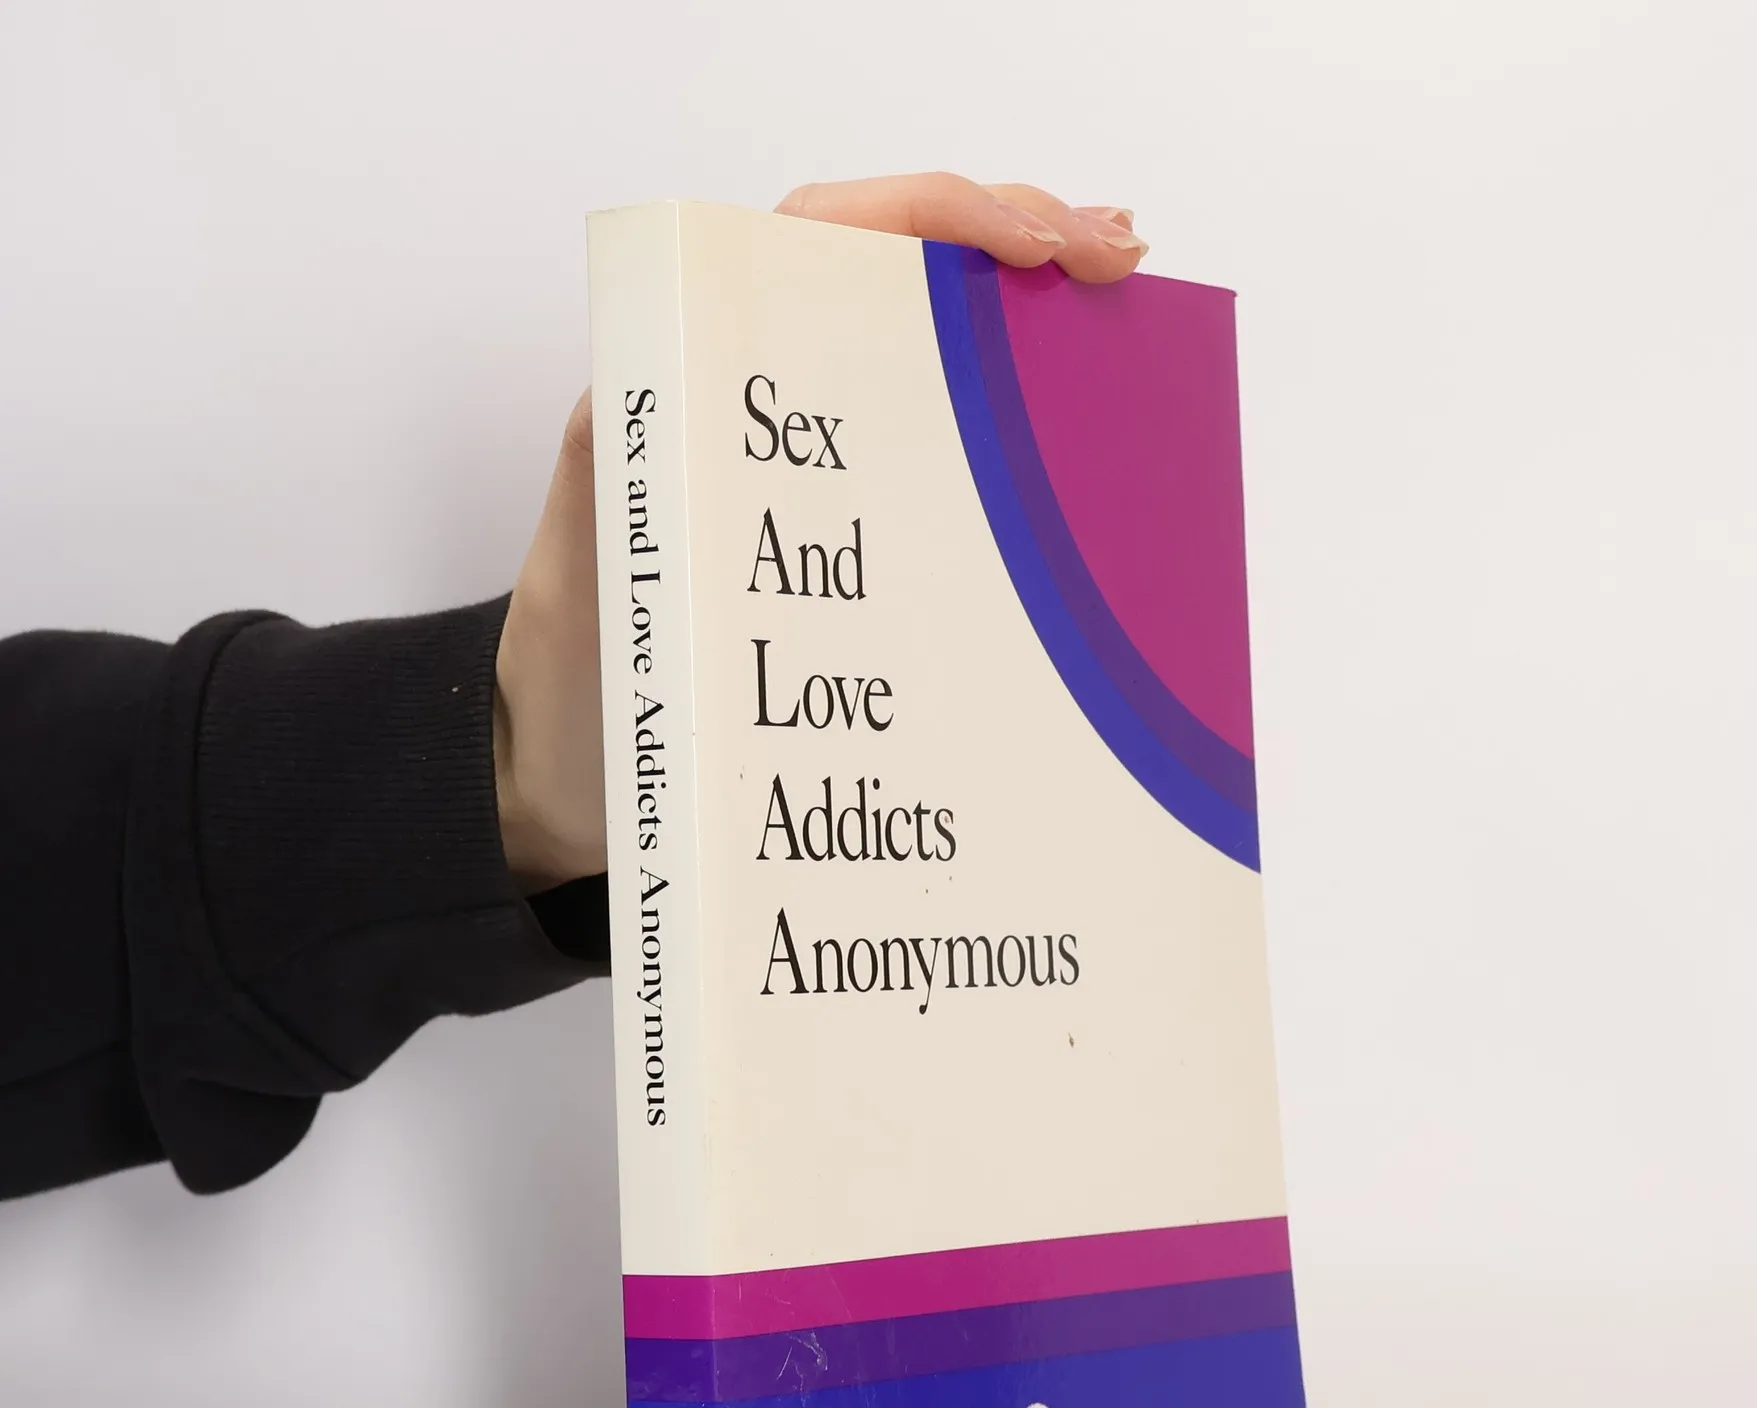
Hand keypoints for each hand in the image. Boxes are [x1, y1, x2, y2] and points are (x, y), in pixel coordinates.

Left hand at [493, 174, 1148, 888]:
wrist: (571, 774)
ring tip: (1117, 299)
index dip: (941, 217)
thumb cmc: (578, 676)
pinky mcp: (834, 530)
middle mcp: (757, 399)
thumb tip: (645, 383)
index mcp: (697, 377)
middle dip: (1014, 238)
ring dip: (1020, 317)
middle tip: (1119, 254)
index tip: (1038, 245)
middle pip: (900, 271)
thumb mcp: (581, 564)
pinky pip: (930, 447)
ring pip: (925, 348)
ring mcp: (806, 464)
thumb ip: (612, 469)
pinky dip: (1005, 420)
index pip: (830, 233)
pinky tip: (1069, 427)